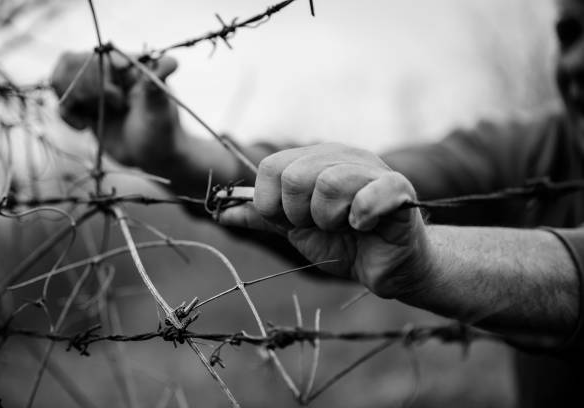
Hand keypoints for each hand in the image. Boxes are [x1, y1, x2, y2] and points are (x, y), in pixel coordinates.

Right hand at [50, 51, 181, 167]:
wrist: (154, 156)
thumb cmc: (164, 131)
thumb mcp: (161, 110)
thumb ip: (157, 86)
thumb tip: (172, 63)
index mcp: (127, 66)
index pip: (100, 54)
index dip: (99, 75)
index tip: (117, 100)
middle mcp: (108, 73)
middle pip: (73, 61)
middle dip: (83, 87)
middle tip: (110, 107)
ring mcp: (94, 89)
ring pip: (61, 76)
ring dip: (70, 96)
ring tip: (91, 114)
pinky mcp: (84, 107)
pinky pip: (60, 100)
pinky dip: (66, 114)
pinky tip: (83, 127)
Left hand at [220, 143, 431, 298]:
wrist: (386, 267)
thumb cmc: (344, 244)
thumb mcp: (296, 231)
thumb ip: (263, 217)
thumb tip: (221, 212)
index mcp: (313, 160)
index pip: (270, 168)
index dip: (273, 205)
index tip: (295, 222)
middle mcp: (341, 155)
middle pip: (295, 177)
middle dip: (301, 216)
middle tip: (324, 226)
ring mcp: (371, 168)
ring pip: (329, 184)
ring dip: (331, 221)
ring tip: (346, 227)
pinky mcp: (397, 188)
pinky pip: (369, 196)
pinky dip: (361, 219)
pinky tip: (366, 227)